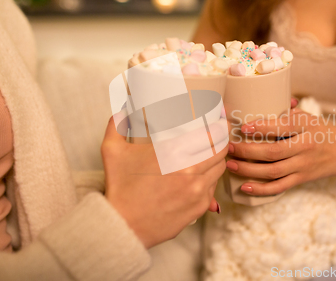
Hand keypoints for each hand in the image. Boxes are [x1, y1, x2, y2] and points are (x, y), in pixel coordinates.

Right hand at [101, 117, 226, 248]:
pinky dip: (210, 178)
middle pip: (222, 148)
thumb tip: (122, 110)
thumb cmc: (120, 188)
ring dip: (217, 158)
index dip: (221, 124)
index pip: (212, 133)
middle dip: (222, 139)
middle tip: (218, 133)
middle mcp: (191, 170)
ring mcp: (198, 190)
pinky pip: (213, 187)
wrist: (123, 226)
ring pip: (220, 167)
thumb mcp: (112, 150)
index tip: (221, 119)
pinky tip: (199, 175)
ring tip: (209, 153)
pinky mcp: (200, 206)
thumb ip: (117, 124)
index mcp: (174, 152)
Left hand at [226, 109, 335, 195]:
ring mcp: (303, 165)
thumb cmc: (319, 130)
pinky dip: (261, 189)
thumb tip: (255, 101)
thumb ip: (286, 112)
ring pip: (273, 171)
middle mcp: (305, 147)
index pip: (283, 126)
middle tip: (230, 147)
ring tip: (231, 165)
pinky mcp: (301, 179)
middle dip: (248, 151)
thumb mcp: (307, 117)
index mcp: (306, 126)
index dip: (262, 128)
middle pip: (273, 152)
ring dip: (248, 170)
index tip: (243, 127)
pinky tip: (245, 186)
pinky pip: (279, 187)